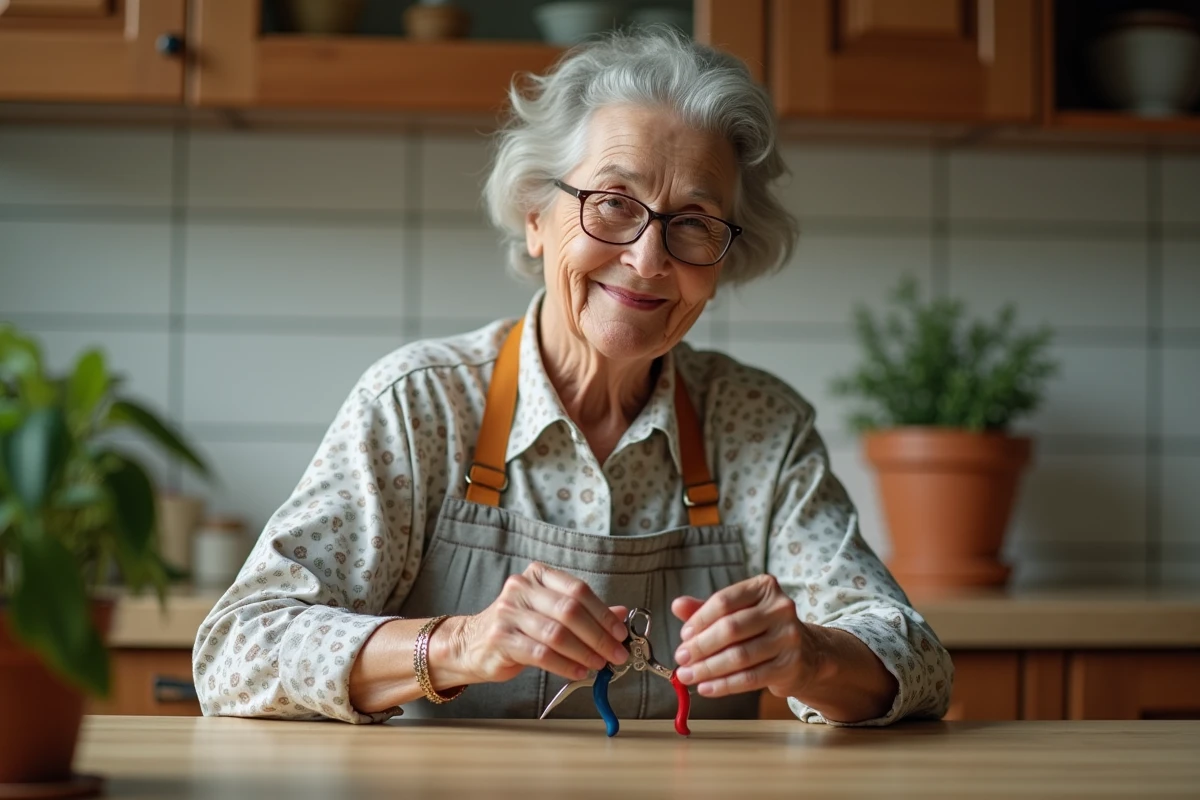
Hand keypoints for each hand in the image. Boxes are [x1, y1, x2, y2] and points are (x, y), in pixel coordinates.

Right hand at [455, 562, 629, 684]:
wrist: (471, 644)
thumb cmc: (517, 628)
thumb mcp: (551, 613)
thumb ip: (584, 612)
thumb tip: (621, 614)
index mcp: (538, 576)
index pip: (578, 590)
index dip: (603, 613)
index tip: (621, 633)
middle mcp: (521, 589)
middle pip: (570, 610)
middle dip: (599, 635)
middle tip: (616, 653)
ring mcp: (508, 613)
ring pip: (556, 633)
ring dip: (584, 652)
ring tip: (600, 664)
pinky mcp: (501, 639)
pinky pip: (541, 653)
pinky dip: (565, 665)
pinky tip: (578, 671)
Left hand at [670, 574, 817, 698]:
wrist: (806, 653)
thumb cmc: (763, 629)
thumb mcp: (738, 612)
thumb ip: (707, 609)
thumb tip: (677, 605)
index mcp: (764, 587)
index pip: (724, 601)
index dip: (699, 620)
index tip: (683, 636)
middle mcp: (780, 609)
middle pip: (730, 628)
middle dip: (700, 646)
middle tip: (681, 658)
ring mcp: (789, 637)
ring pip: (739, 656)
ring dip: (707, 669)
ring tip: (687, 675)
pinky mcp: (790, 665)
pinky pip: (750, 678)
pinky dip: (724, 685)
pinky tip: (706, 688)